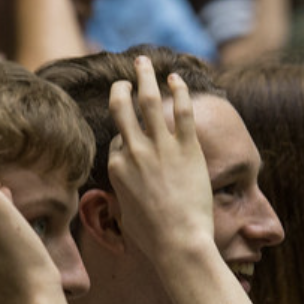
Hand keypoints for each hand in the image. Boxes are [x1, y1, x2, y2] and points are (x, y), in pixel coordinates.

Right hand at [106, 55, 214, 264]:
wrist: (178, 242)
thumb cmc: (153, 237)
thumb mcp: (125, 215)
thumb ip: (123, 196)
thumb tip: (123, 197)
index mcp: (115, 167)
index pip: (117, 138)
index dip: (125, 134)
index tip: (133, 133)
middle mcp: (134, 151)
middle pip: (121, 107)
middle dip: (121, 87)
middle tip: (125, 77)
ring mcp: (160, 147)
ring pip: (148, 100)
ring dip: (145, 76)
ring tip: (143, 62)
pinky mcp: (187, 147)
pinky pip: (182, 110)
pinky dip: (178, 90)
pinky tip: (176, 78)